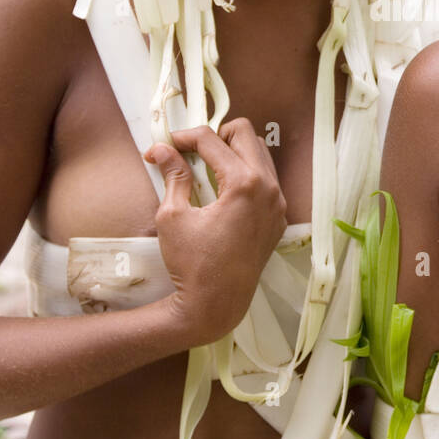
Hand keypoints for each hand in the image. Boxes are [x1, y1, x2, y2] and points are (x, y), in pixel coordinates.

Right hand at [144, 119, 286, 347]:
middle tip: (190, 152)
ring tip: (205, 168)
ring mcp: (277, 203)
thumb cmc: (192, 263)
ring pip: (259, 153)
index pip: (212, 140)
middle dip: (214, 136)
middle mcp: (269, 188)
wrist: (216, 304)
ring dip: (232, 152)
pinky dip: (245, 173)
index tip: (165, 145)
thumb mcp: (173, 216)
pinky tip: (222, 189)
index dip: (184, 137)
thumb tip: (160, 149)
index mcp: (244, 184)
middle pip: (243, 133)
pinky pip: (266, 179)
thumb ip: (172, 175)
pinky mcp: (278, 217)